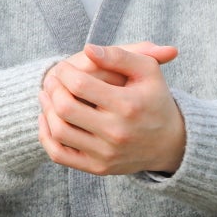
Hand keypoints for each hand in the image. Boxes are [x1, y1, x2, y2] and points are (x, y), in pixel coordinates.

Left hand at [37, 42, 186, 175]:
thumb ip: (120, 55)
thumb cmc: (154, 99)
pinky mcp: (98, 168)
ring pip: (59, 131)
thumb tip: (88, 49)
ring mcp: (106, 154)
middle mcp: (117, 133)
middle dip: (52, 89)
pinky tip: (48, 118)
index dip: (64, 71)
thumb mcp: (147, 71)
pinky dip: (46, 135)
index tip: (63, 67)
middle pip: (65, 108)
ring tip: (47, 95)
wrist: (170, 142)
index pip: (80, 84)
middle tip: (51, 79)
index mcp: (128, 105)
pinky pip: (60, 154)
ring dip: (46, 109)